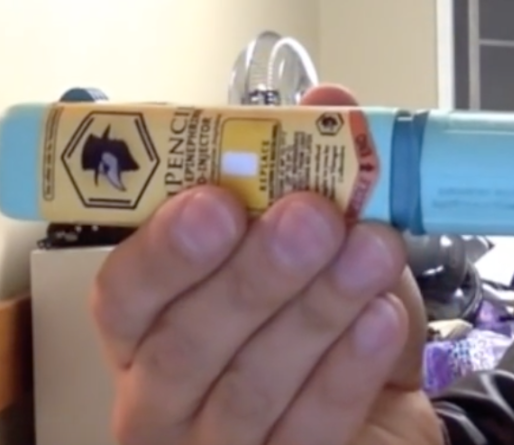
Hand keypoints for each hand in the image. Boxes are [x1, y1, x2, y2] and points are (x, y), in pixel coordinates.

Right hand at [90, 85, 440, 444]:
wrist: (387, 410)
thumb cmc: (334, 323)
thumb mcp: (333, 242)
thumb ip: (319, 172)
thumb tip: (327, 101)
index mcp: (155, 327)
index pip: (125, 295)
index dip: (164, 250)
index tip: (216, 201)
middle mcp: (166, 396)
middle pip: (183, 346)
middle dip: (252, 275)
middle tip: (311, 217)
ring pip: (248, 389)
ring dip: (316, 309)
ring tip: (372, 250)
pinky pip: (309, 431)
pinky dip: (348, 370)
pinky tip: (383, 318)